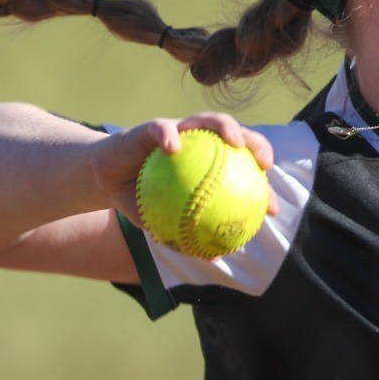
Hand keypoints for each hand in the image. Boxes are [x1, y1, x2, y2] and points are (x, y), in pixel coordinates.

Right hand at [88, 113, 277, 228]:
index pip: (244, 170)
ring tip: (232, 141)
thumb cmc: (141, 200)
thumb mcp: (165, 223)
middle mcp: (198, 143)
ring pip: (206, 120)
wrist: (106, 180)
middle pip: (236, 135)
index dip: (263, 187)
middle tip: (264, 163)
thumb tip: (216, 259)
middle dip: (256, 143)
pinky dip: (169, 136)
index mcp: (207, 164)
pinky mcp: (151, 127)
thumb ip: (189, 237)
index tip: (272, 207)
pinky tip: (173, 148)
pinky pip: (162, 129)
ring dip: (224, 126)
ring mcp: (177, 131)